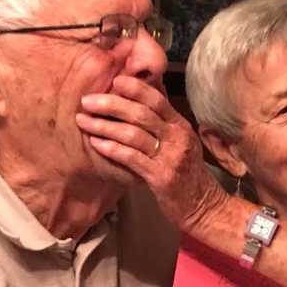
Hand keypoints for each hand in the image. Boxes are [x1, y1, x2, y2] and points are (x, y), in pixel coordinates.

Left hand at [75, 75, 227, 231]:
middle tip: (87, 101)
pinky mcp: (161, 177)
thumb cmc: (185, 172)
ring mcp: (170, 157)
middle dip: (111, 104)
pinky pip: (132, 158)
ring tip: (84, 121)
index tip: (113, 81)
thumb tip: (147, 92)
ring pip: (133, 134)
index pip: (157, 99)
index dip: (134, 87)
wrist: (202, 205)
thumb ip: (163, 119)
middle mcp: (177, 138)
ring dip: (104, 126)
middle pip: (141, 114)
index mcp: (180, 125)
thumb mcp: (181, 141)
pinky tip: (95, 143)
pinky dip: (111, 149)